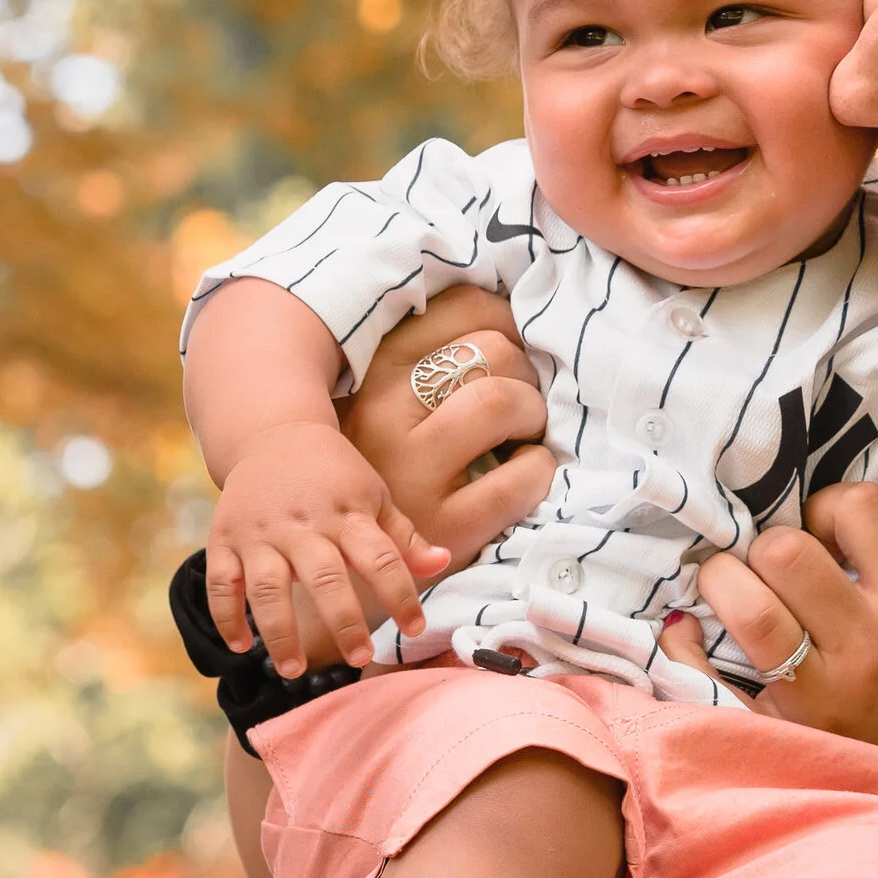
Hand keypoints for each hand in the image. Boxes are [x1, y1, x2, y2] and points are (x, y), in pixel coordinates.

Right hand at [205, 422, 445, 677]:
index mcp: (347, 514)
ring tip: (294, 670)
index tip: (415, 628)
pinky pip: (220, 583)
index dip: (399, 595)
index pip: (380, 559)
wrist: (272, 434)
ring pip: (267, 588)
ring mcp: (259, 534)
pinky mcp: (223, 540)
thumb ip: (403, 537)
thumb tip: (441, 563)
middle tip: (361, 658)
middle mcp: (302, 525)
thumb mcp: (374, 496)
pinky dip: (226, 617)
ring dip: (280, 632)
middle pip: (325, 578)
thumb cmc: (335, 476)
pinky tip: (242, 647)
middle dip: (344, 622)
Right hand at [349, 292, 554, 570]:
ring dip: (533, 414)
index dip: (509, 321)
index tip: (518, 347)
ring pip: (500, 402)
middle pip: (490, 350)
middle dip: (526, 373)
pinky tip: (526, 474)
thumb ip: (429, 361)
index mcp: (374, 371)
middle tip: (522, 402)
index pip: (461, 307)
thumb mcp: (384, 406)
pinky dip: (539, 471)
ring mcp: (412, 471)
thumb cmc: (378, 474)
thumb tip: (513, 320)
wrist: (339, 570)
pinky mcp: (444, 527)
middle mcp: (385, 412)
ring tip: (525, 434)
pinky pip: (519, 478)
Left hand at [657, 464, 877, 811]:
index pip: (863, 509)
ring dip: (723, 582)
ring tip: (728, 585)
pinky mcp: (785, 729)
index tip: (823, 531)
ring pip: (750, 611)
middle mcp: (867, 642)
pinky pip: (712, 681)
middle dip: (766, 543)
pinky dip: (683, 647)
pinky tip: (686, 628)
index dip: (828, 506)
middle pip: (787, 552)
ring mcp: (823, 690)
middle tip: (770, 564)